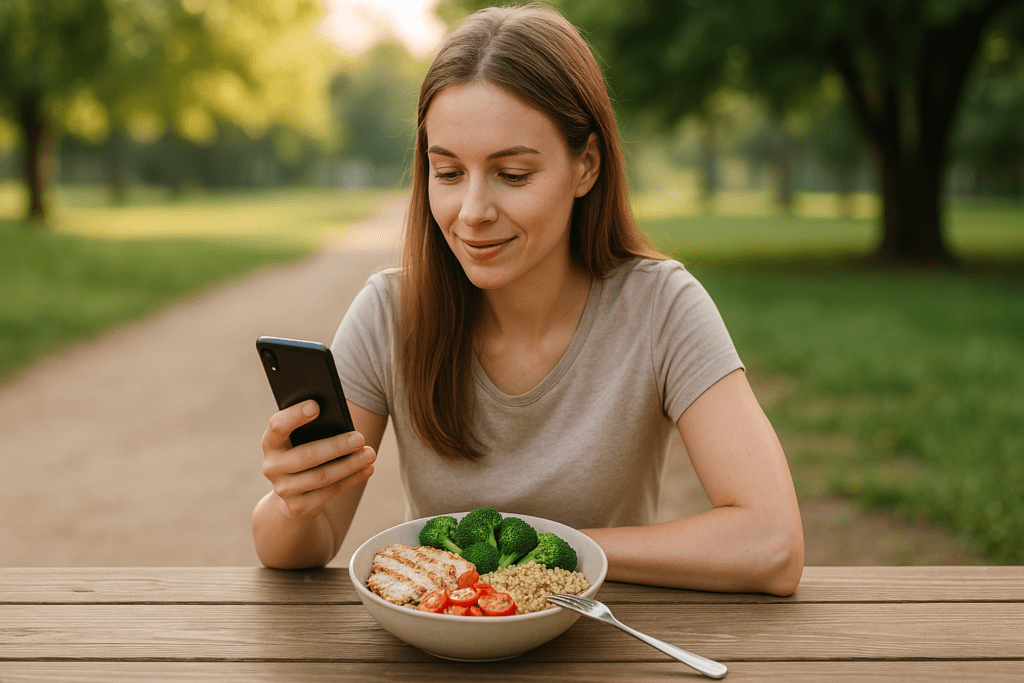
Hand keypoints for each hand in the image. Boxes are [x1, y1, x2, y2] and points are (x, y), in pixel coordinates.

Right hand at [260, 400, 375, 520]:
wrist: (293, 492)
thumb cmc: (304, 450)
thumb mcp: (302, 437)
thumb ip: (314, 425)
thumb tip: (342, 418)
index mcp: (271, 442)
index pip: (277, 426)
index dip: (295, 415)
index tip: (316, 405)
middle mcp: (272, 466)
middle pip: (307, 455)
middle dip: (336, 446)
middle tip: (360, 438)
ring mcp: (284, 489)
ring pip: (322, 477)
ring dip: (350, 465)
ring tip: (370, 453)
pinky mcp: (299, 507)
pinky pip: (330, 492)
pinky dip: (352, 479)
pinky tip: (368, 469)